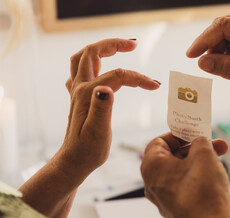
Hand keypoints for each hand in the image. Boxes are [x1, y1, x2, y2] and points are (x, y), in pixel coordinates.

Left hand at [54, 38, 160, 182]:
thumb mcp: (98, 132)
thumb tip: (107, 87)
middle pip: (93, 53)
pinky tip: (100, 67)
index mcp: (88, 94)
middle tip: (133, 44)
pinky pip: (81, 70)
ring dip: (100, 48)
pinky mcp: (78, 97)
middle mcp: (80, 88)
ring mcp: (77, 91)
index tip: (155, 85)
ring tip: (119, 47)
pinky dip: (92, 62)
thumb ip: (101, 108)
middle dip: (114, 44)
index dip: (138, 78)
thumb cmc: (88, 151)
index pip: (117, 76)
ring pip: (83, 58)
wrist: (74, 161)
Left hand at [141, 133, 229, 217]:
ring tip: (219, 157)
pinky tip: (214, 176)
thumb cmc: (202, 190)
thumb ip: (199, 142)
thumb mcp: (203, 154)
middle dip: (195, 148)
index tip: (194, 133)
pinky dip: (196, 177)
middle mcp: (152, 184)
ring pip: (180, 172)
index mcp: (151, 167)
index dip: (177, 134)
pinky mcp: (176, 209)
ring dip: (198, 161)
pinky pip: (184, 186)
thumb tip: (199, 143)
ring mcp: (163, 199)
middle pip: (171, 157)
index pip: (159, 141)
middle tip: (215, 144)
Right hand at [187, 13, 229, 121]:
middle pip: (225, 28)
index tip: (191, 56)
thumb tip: (202, 62)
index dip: (204, 40)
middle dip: (212, 47)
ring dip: (223, 54)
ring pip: (229, 36)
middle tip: (206, 66)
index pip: (224, 26)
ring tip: (228, 74)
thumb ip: (227, 68)